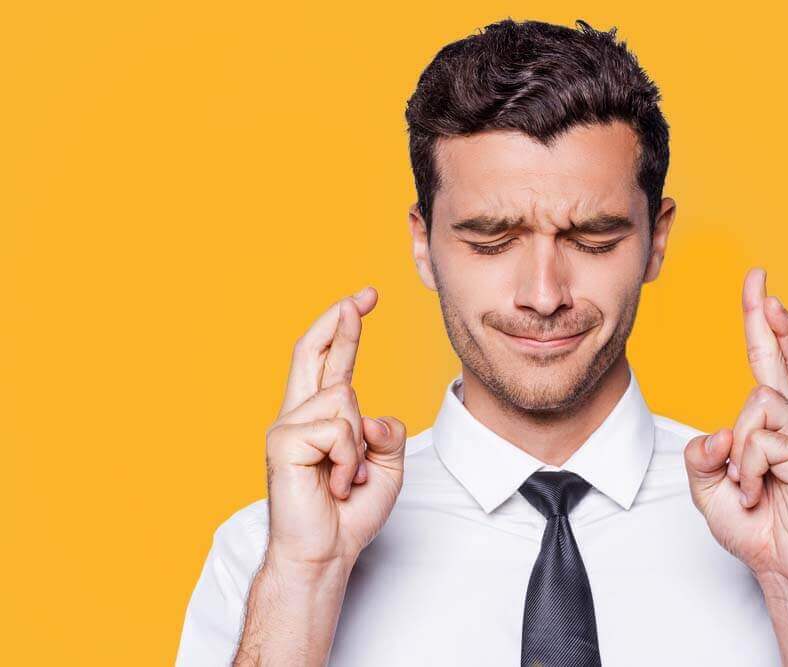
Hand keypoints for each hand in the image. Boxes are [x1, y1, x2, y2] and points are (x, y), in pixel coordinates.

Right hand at [264, 286, 406, 569]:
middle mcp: (300, 414)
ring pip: (344, 400)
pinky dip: (349, 461)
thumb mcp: (386, 465)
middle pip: (314, 351)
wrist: (326, 553)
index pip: (331, 362)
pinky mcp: (283, 441)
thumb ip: (387, 432)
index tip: (361, 299)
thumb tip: (370, 416)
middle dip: (339, 320)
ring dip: (359, 447)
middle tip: (363, 295)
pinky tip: (336, 484)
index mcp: (322, 417)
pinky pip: (338, 430)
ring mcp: (287, 425)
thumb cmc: (349, 512)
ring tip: (346, 479)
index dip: (345, 329)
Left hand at [683, 267, 787, 595]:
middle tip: (760, 278)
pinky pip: (761, 439)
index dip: (764, 328)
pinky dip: (747, 469)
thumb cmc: (754, 525)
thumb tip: (720, 432)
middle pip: (779, 359)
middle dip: (767, 317)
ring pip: (755, 403)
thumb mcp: (708, 487)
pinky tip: (757, 492)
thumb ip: (702, 455)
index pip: (766, 365)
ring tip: (747, 486)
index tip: (762, 290)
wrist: (786, 567)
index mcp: (767, 424)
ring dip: (738, 451)